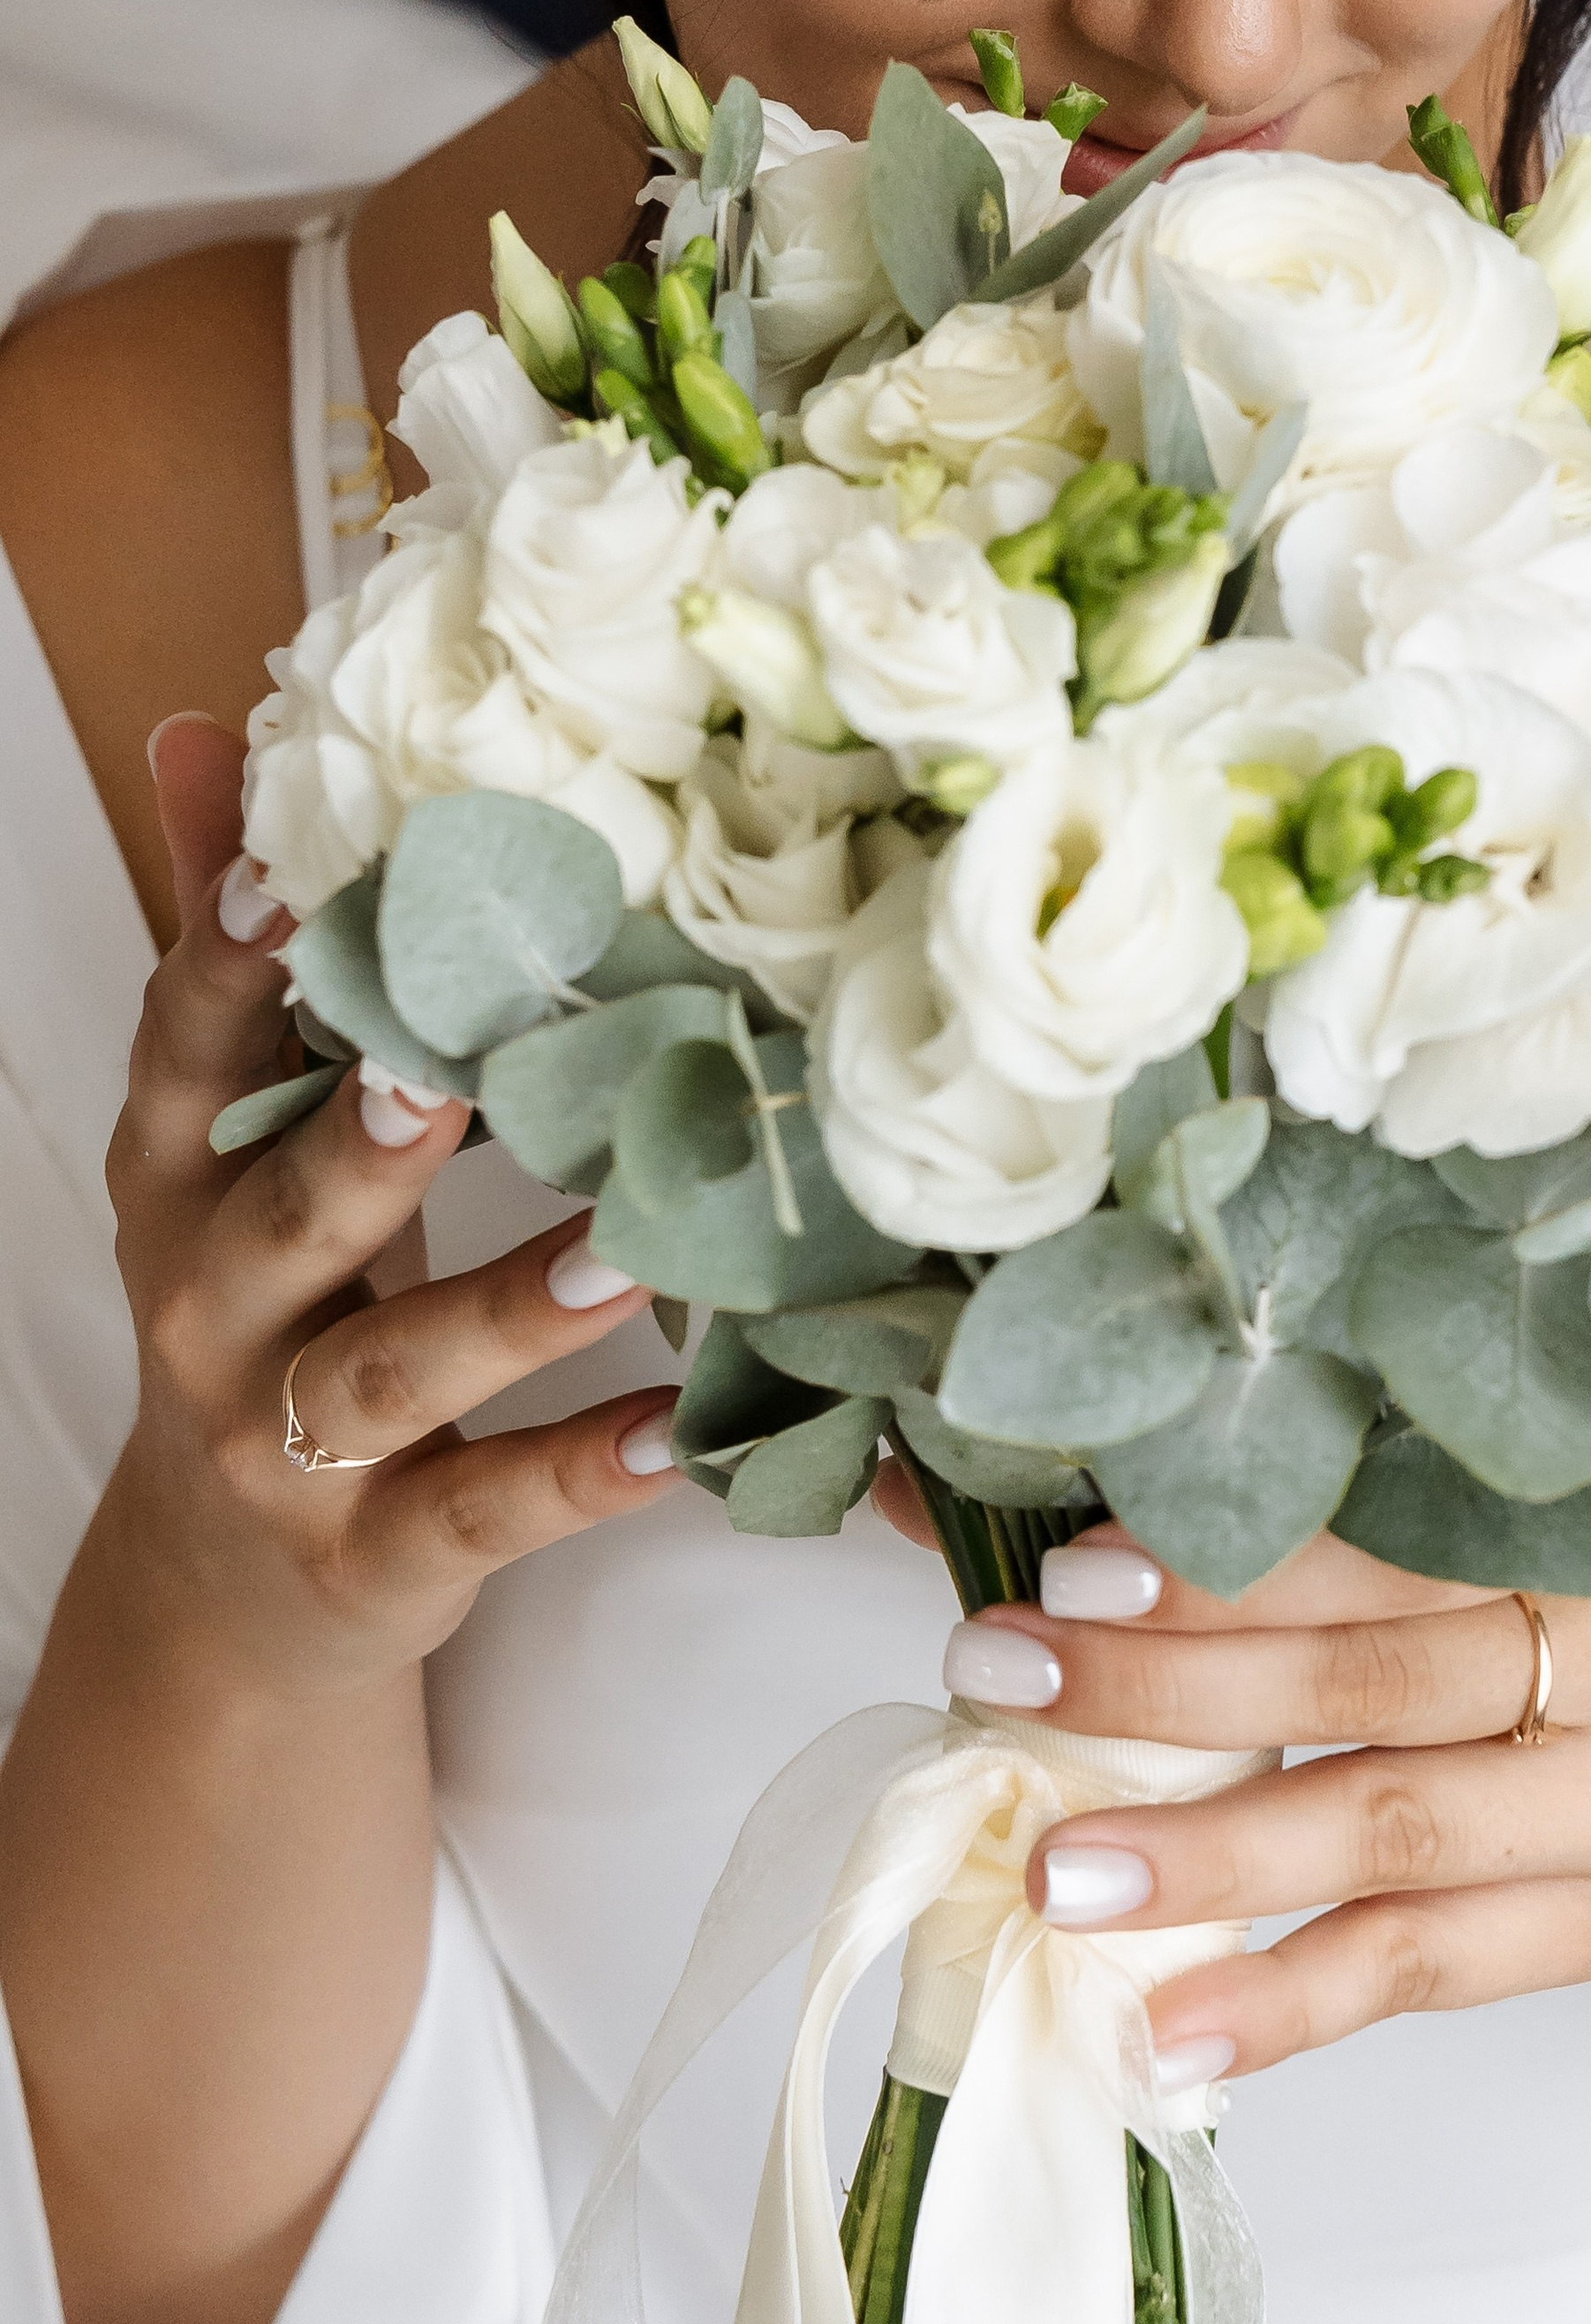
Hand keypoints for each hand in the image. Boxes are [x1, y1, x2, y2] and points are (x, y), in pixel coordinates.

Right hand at [106, 715, 683, 1704]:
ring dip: (506, 1311)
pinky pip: (478, 1514)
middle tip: (446, 1066)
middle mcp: (213, 1310)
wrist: (226, 1595)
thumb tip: (203, 728)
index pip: (185, 1056)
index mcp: (181, 1180)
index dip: (222, 966)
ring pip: (389, 1371)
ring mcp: (283, 1449)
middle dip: (354, 1144)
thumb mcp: (236, 1134)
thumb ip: (236, 945)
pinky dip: (575, 1474)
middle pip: (277, 1217)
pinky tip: (675, 1430)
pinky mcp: (370, 1562)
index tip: (277, 872)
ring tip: (627, 1248)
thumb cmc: (269, 1302)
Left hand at [891, 1491, 1590, 2086]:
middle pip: (1381, 1680)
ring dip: (1213, 1862)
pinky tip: (1176, 2021)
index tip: (1072, 1572)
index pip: (1393, 1534)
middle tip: (1012, 1690)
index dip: (1230, 1561)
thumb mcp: (1481, 1476)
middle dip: (1175, 1695)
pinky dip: (1293, 2002)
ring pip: (1398, 1835)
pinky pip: (1434, 1972)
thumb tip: (1005, 1470)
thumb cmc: (1575, 1551)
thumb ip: (1307, 1473)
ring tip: (1066, 1873)